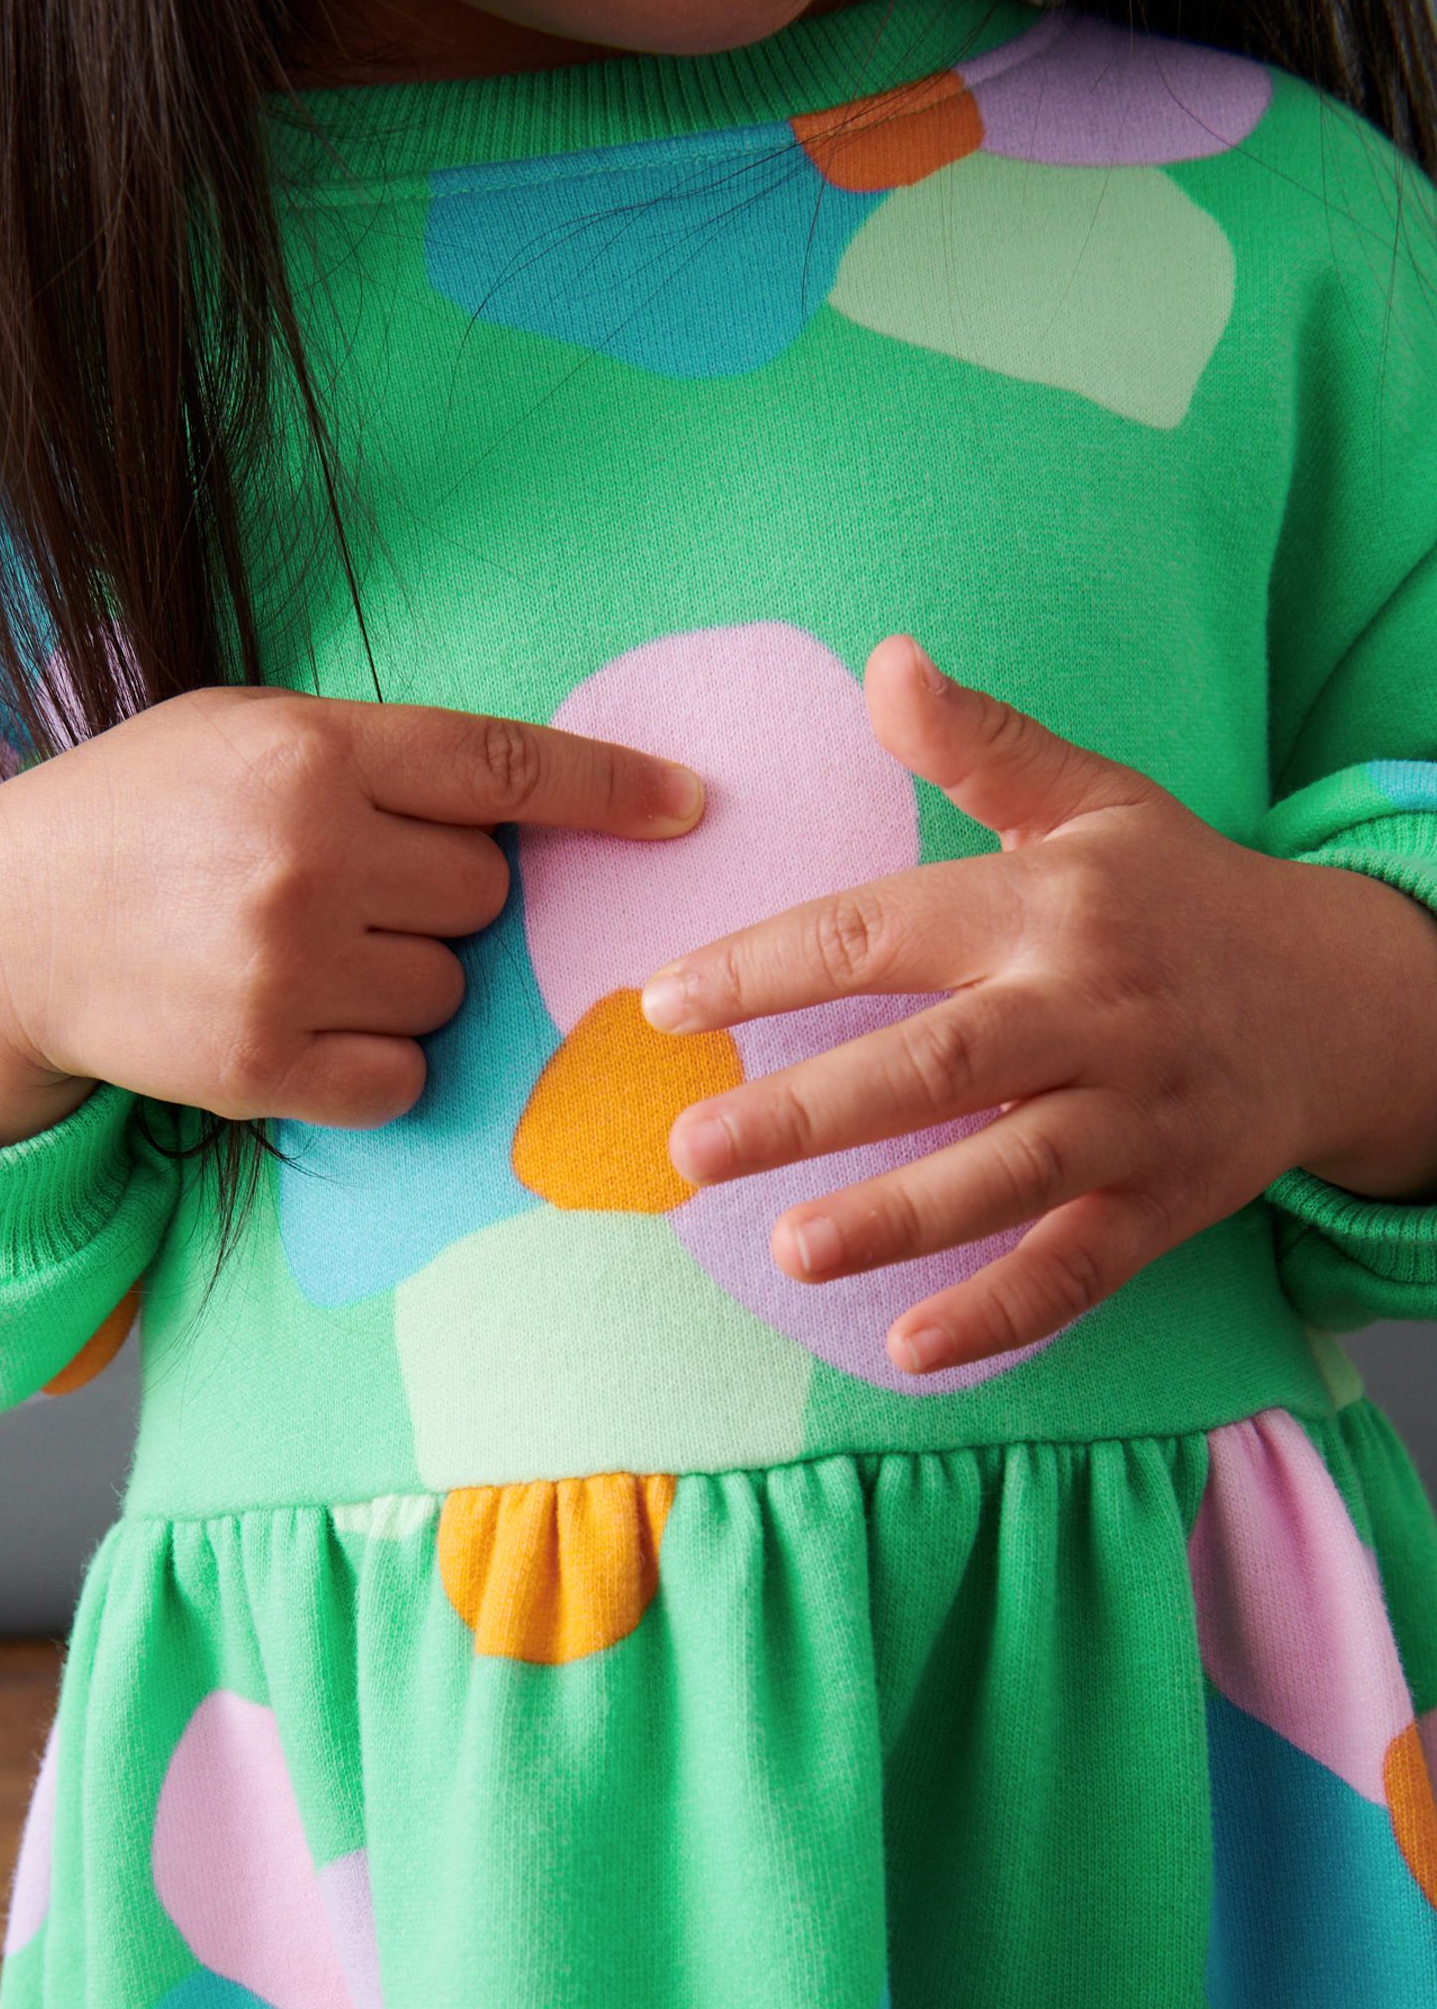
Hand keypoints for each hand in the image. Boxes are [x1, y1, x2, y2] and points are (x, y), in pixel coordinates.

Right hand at [0, 686, 703, 1158]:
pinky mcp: (267, 1065)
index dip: (610, 789)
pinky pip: (406, 1078)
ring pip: (450, 992)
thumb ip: (378, 760)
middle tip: (353, 891)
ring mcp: (287, 965)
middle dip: (443, 899)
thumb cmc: (141, 815)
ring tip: (307, 954)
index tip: (689, 809)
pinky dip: (376, 1061)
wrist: (5, 928)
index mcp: (310, 749)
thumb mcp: (244, 733)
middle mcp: (307, 851)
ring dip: (405, 981)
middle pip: (487, 896)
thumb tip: (532, 812)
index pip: (503, 766)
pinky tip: (304, 1023)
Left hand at [640, 635, 1436, 1376]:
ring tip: (788, 1253)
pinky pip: (1079, 1266)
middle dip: (808, 1111)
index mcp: (1048, 905)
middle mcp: (1090, 1009)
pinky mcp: (1167, 1201)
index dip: (768, 966)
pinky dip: (1001, 1310)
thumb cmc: (1182, 897)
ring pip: (1005, 1174)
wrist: (1342, 997)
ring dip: (895, 1218)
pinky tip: (910, 1348)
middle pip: (934, 1064)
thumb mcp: (1095, 802)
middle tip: (692, 1150)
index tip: (666, 1002)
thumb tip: (884, 660)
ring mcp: (1133, 1113)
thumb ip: (980, 746)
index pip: (882, 931)